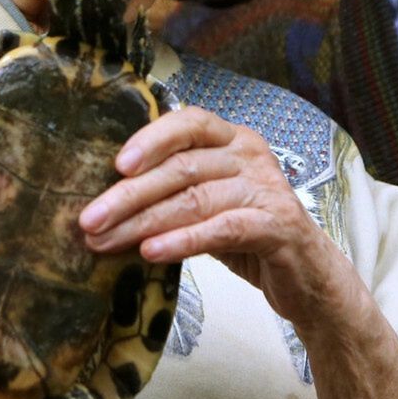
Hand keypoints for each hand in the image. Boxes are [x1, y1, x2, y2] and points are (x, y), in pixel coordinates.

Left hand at [79, 105, 348, 330]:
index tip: (115, 166)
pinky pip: (222, 228)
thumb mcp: (207, 206)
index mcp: (232, 139)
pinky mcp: (278, 225)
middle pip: (182, 167)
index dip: (150, 140)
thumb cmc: (248, 235)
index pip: (189, 122)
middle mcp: (251, 154)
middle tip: (88, 221)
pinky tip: (151, 253)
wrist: (308, 276)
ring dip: (143, 223)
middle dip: (128, 195)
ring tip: (106, 243)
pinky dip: (182, 240)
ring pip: (195, 199)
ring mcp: (267, 188)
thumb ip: (170, 195)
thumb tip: (102, 206)